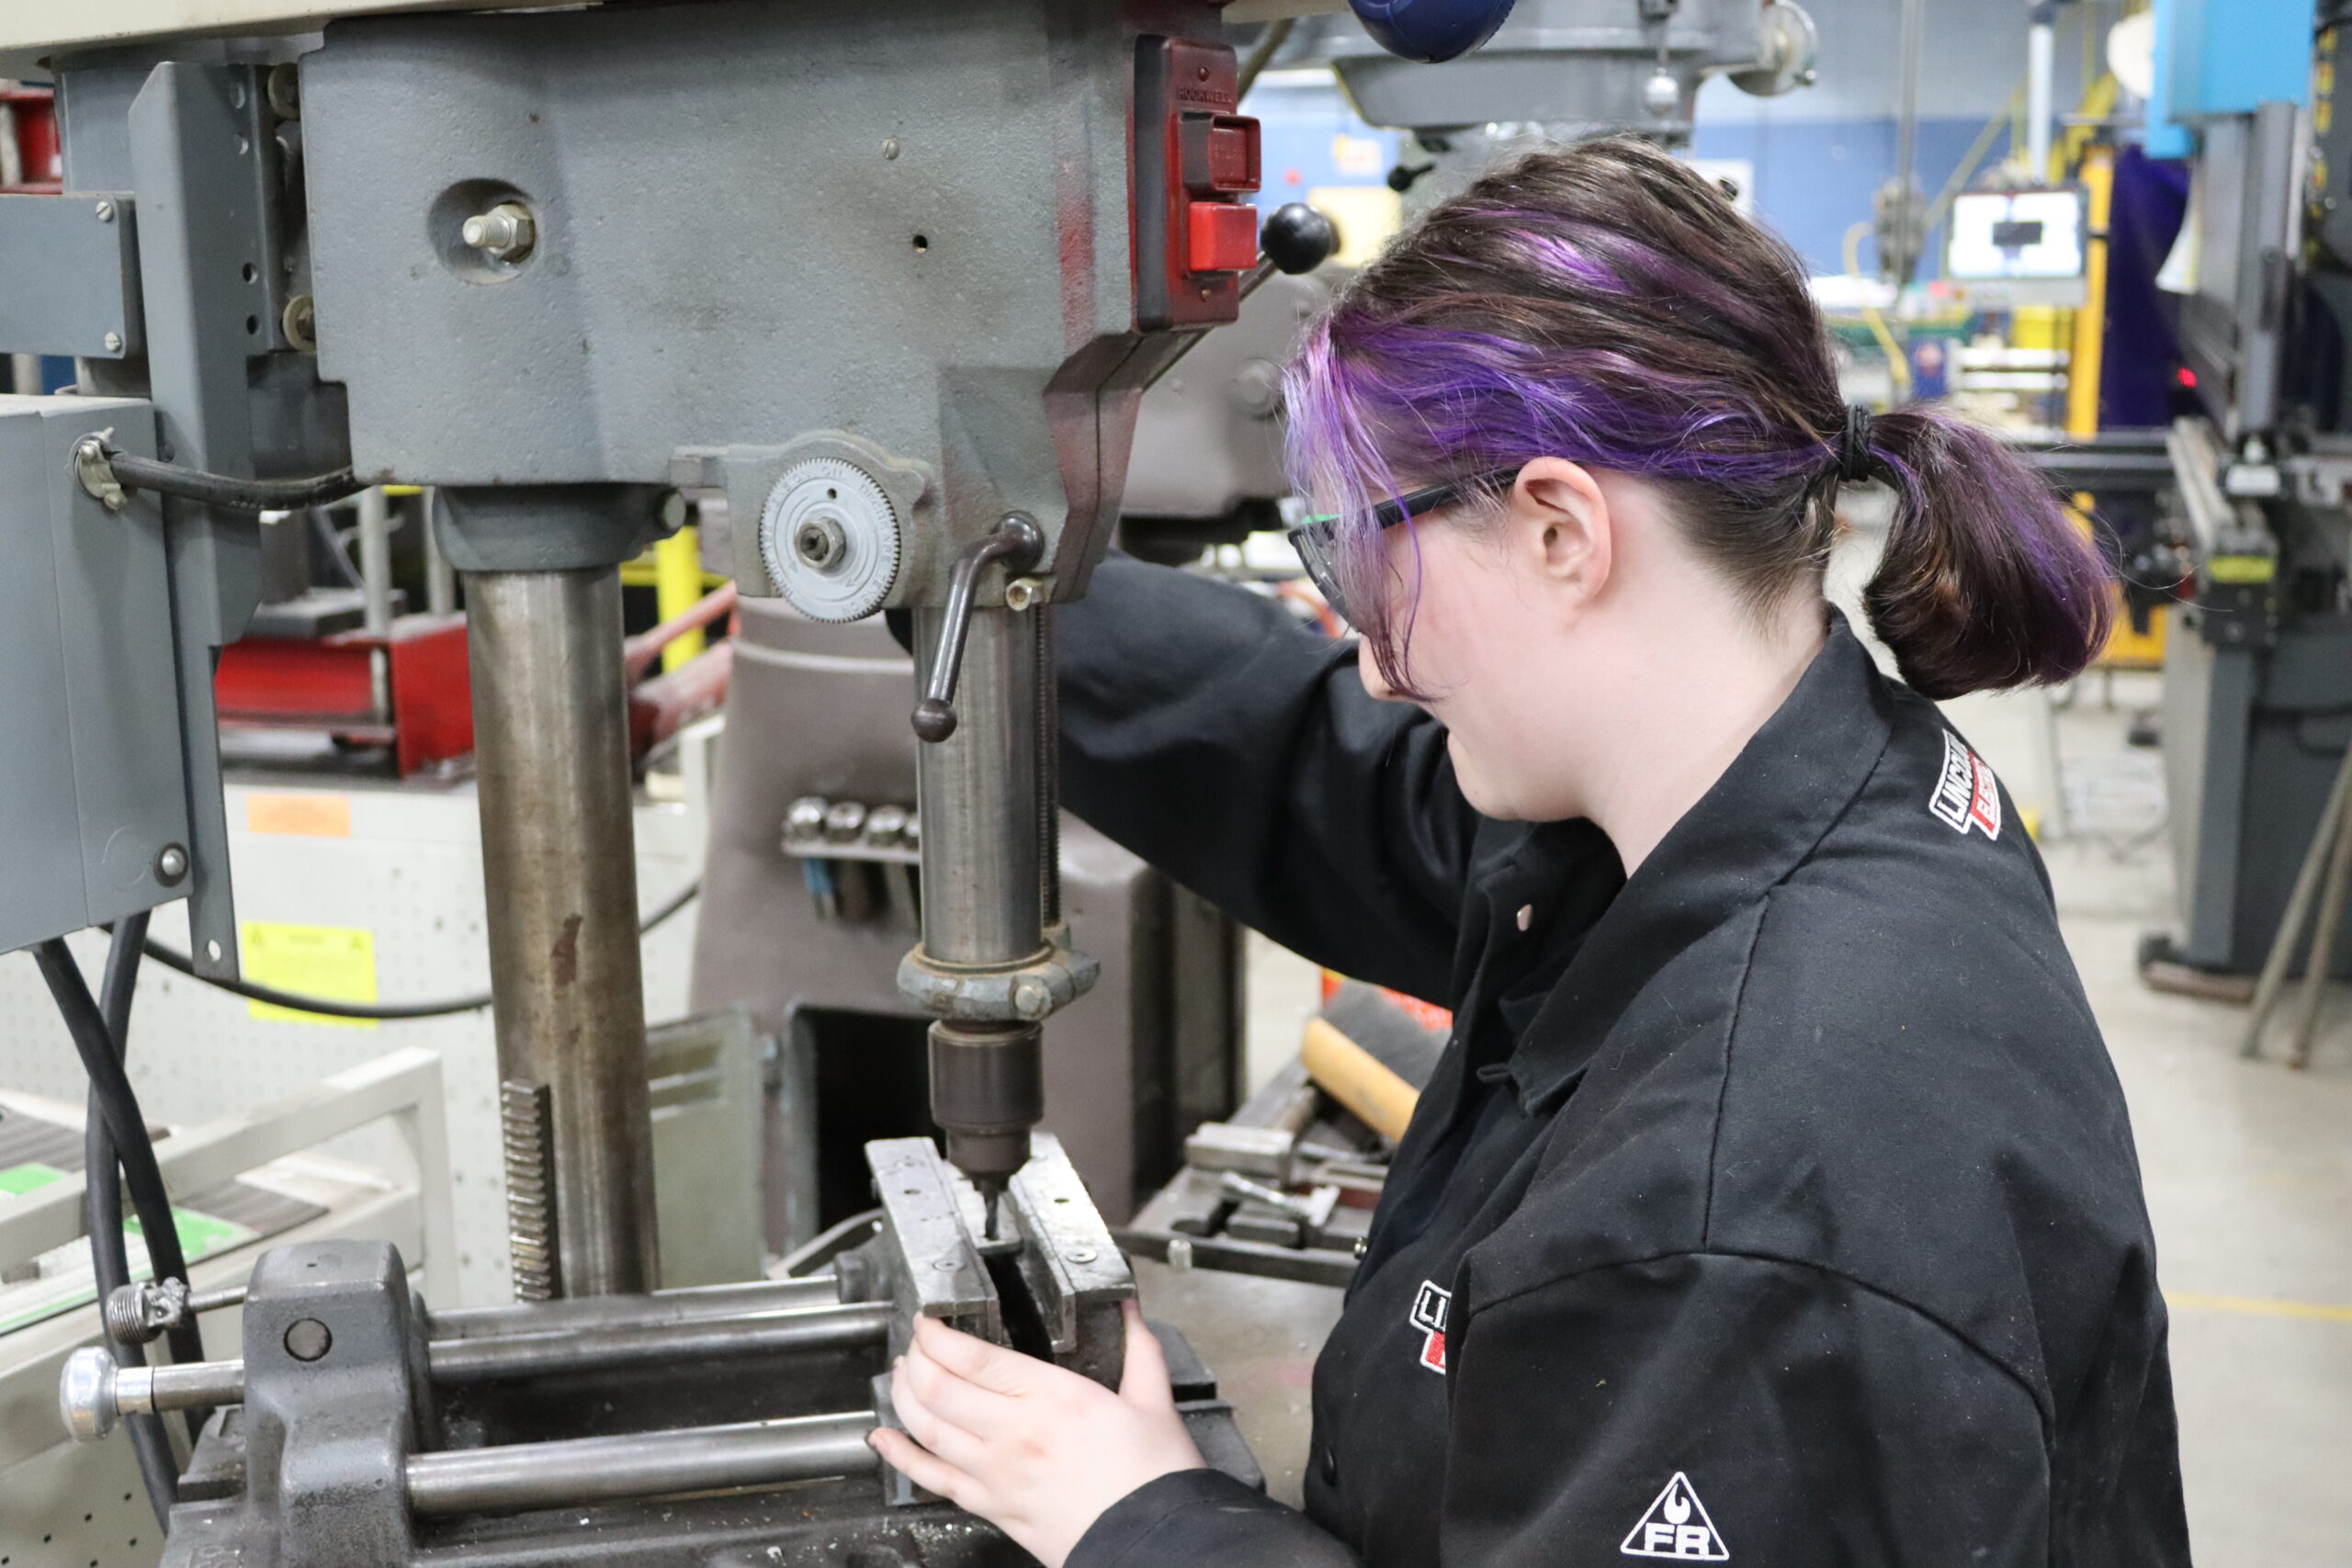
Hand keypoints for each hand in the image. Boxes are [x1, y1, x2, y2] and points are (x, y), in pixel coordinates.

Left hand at [870, 1299, 1206, 1567]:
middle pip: (938, 1387)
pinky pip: (932, 1479)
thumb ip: (1139, 1349)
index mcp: (1054, 1397)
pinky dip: (900, 1457)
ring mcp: (997, 1473)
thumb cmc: (1154, 1482)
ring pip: (926, 1428)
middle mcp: (1015, 1433)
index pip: (973, 1356)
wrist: (1153, 1545)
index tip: (928, 1319)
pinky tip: (884, 1441)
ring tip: (899, 1375)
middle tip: (915, 1342)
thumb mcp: (1154, 1402)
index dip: (937, 1333)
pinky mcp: (992, 1507)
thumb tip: (1130, 1310)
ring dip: (902, 1396)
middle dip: (915, 1357)